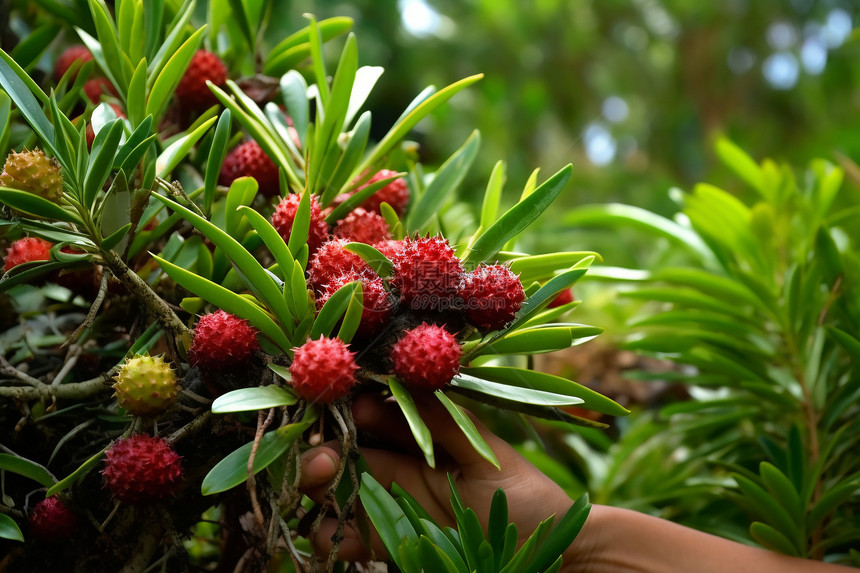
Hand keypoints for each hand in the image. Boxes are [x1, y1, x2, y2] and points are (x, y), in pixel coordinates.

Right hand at [299, 391, 575, 561]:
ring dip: (318, 487)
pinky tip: (332, 531)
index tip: (337, 404)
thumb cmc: (527, 496)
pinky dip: (331, 534)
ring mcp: (395, 507)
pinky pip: (351, 537)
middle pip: (347, 454)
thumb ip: (446, 423)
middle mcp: (402, 469)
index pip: (375, 418)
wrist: (551, 550)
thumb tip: (408, 377)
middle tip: (319, 453)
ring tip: (319, 480)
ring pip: (339, 493)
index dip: (350, 410)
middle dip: (324, 448)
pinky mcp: (394, 543)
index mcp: (423, 440)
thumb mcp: (488, 455)